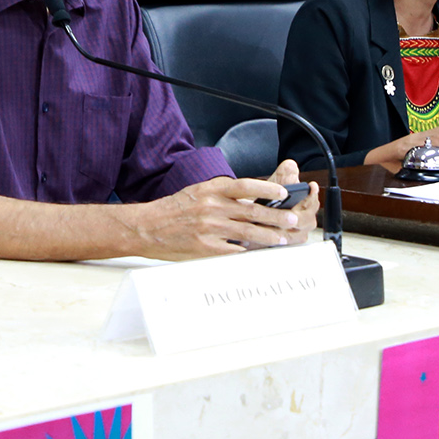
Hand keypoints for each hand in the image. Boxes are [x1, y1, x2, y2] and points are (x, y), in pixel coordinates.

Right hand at [125, 162, 316, 258]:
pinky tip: (259, 253)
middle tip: (291, 219)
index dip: (267, 187)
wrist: (147, 226)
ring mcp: (210, 228)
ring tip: (282, 238)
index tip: (283, 191)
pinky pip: (233, 250)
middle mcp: (212, 206)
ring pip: (248, 232)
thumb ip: (221, 195)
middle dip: (276, 216)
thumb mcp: (198, 193)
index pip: (245, 185)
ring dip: (269, 236)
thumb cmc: (173, 210)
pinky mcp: (206, 247)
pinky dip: (248, 252)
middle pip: (252, 210)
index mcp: (211, 189)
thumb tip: (248, 200)